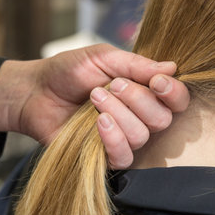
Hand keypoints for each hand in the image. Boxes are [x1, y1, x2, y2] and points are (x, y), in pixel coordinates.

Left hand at [0, 43, 188, 165]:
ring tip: (94, 97)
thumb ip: (136, 64)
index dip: (173, 93)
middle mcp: (140, 117)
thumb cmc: (69, 71)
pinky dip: (113, 138)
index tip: (157, 81)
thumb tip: (173, 67)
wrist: (37, 92)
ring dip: (119, 114)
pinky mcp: (106, 156)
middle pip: (162, 119)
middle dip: (139, 99)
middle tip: (112, 85)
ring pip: (142, 136)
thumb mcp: (102, 57)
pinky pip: (124, 156)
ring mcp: (124, 138)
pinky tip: (98, 122)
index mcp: (144, 91)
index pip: (177, 100)